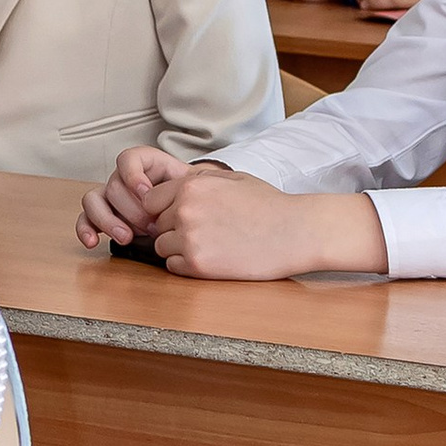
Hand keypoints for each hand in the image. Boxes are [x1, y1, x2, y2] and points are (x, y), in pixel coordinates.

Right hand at [76, 142, 190, 249]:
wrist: (189, 213)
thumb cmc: (190, 199)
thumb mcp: (194, 187)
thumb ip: (186, 186)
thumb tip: (185, 194)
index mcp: (144, 165)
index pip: (128, 159)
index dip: (133, 175)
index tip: (146, 193)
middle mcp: (123, 179)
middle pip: (114, 186)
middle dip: (132, 209)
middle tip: (152, 226)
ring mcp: (110, 198)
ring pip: (93, 201)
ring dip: (108, 220)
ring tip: (126, 237)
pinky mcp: (102, 217)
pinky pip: (85, 219)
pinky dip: (85, 230)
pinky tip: (93, 242)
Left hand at [147, 167, 388, 281]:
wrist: (294, 232)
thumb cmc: (268, 204)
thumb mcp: (232, 178)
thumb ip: (199, 180)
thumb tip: (174, 187)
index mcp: (191, 186)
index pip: (151, 200)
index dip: (164, 209)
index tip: (181, 215)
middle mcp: (184, 210)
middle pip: (157, 224)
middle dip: (174, 228)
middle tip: (206, 232)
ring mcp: (189, 238)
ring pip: (162, 247)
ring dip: (178, 248)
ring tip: (210, 245)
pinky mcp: (197, 264)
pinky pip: (173, 267)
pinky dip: (187, 265)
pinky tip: (212, 258)